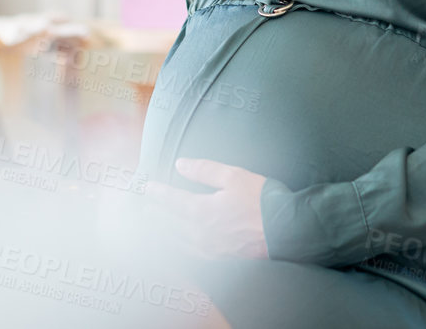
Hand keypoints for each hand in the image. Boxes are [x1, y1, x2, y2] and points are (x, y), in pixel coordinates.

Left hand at [144, 158, 269, 258]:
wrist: (288, 232)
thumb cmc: (262, 201)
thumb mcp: (233, 176)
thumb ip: (204, 170)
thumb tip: (181, 164)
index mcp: (201, 211)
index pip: (170, 201)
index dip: (155, 192)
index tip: (144, 187)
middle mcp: (200, 234)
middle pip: (166, 225)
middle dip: (151, 215)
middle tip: (137, 209)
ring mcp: (209, 250)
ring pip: (174, 242)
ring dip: (159, 233)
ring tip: (149, 226)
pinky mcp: (219, 260)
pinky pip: (188, 255)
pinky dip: (175, 248)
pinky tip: (174, 246)